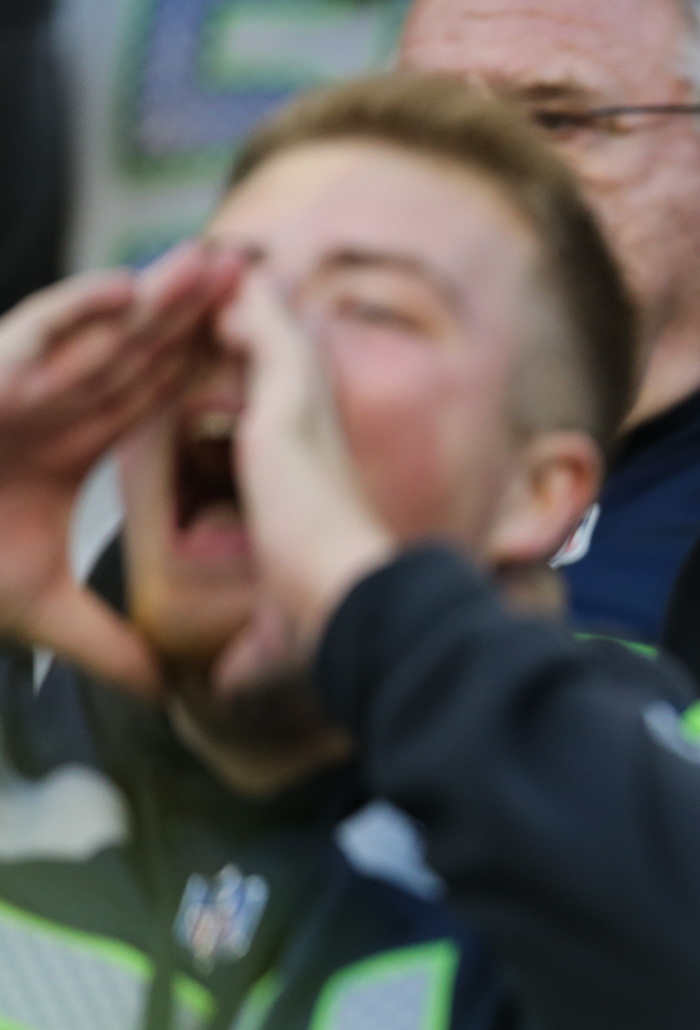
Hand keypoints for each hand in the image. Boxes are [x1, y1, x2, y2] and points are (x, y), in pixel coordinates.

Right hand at [0, 243, 238, 693]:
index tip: (269, 354)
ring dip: (160, 295)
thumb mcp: (37, 606)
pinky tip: (131, 288)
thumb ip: (103, 642)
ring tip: (219, 263)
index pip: (156, 398)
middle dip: (199, 314)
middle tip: (261, 276)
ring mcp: (19, 382)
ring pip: (102, 330)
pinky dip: (80, 308)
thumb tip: (159, 690)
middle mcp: (51, 403)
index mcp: (71, 441)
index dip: (210, 372)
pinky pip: (37, 328)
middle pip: (143, 351)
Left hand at [211, 272, 394, 694]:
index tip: (255, 383)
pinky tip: (225, 274)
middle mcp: (322, 445)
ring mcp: (311, 420)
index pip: (292, 429)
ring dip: (252, 306)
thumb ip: (252, 652)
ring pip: (279, 341)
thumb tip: (226, 692)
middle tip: (244, 298)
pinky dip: (244, 302)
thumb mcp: (276, 635)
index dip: (273, 398)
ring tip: (226, 267)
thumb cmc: (331, 627)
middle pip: (291, 371)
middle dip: (268, 334)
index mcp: (319, 489)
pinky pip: (263, 330)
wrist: (356, 607)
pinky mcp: (289, 404)